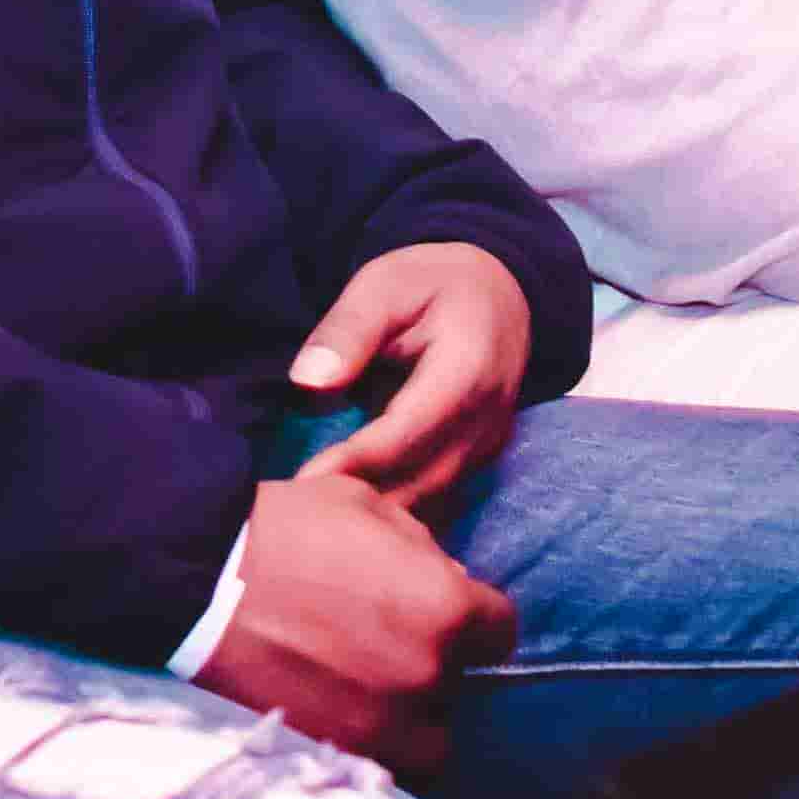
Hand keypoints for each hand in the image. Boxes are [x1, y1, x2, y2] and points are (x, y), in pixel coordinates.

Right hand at [188, 471, 513, 771]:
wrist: (196, 580)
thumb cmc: (283, 529)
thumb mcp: (367, 507)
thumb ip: (421, 550)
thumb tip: (445, 581)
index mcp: (446, 610)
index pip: (500, 631)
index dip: (474, 618)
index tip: (441, 613)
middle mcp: (426, 677)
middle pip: (459, 688)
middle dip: (433, 666)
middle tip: (386, 646)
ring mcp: (382, 727)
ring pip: (427, 743)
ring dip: (408, 720)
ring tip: (367, 694)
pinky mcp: (334, 756)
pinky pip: (376, 766)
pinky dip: (366, 746)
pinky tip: (335, 714)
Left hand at [290, 240, 532, 516]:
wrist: (496, 291)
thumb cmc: (431, 283)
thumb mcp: (384, 285)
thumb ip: (348, 331)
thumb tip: (309, 380)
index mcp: (467, 371)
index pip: (406, 433)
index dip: (355, 463)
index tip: (305, 482)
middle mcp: (488, 417)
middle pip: (422, 478)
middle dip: (363, 498)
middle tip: (302, 510)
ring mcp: (490, 443)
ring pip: (433, 497)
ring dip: (379, 511)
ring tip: (320, 516)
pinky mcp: (481, 458)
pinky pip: (440, 495)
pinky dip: (398, 507)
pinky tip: (354, 511)